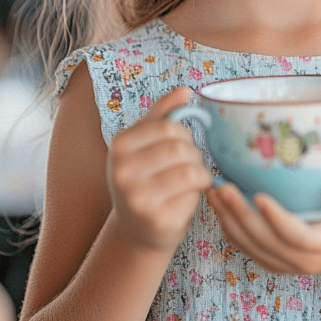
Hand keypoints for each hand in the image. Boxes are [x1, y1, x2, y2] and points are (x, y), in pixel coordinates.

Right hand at [107, 87, 211, 253]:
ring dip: (201, 174)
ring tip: (194, 179)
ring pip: (191, 172)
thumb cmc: (144, 178)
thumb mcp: (144, 143)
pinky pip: (193, 197)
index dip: (185, 134)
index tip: (184, 144)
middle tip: (191, 164)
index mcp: (119, 146)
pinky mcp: (157, 222)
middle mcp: (122, 173)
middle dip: (195, 155)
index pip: (169, 127)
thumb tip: (186, 91)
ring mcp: (138, 199)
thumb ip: (162, 113)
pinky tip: (185, 199)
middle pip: (181, 149)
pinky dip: (196, 196)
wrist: (135, 228)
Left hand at [206, 181, 320, 280]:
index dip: (275, 218)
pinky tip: (219, 206)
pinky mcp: (275, 261)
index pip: (296, 236)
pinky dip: (230, 228)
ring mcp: (285, 264)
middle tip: (222, 187)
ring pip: (250, 247)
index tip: (258, 195)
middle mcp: (301, 261)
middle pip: (265, 242)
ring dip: (228, 221)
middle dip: (240, 215)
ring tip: (213, 192)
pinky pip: (247, 248)